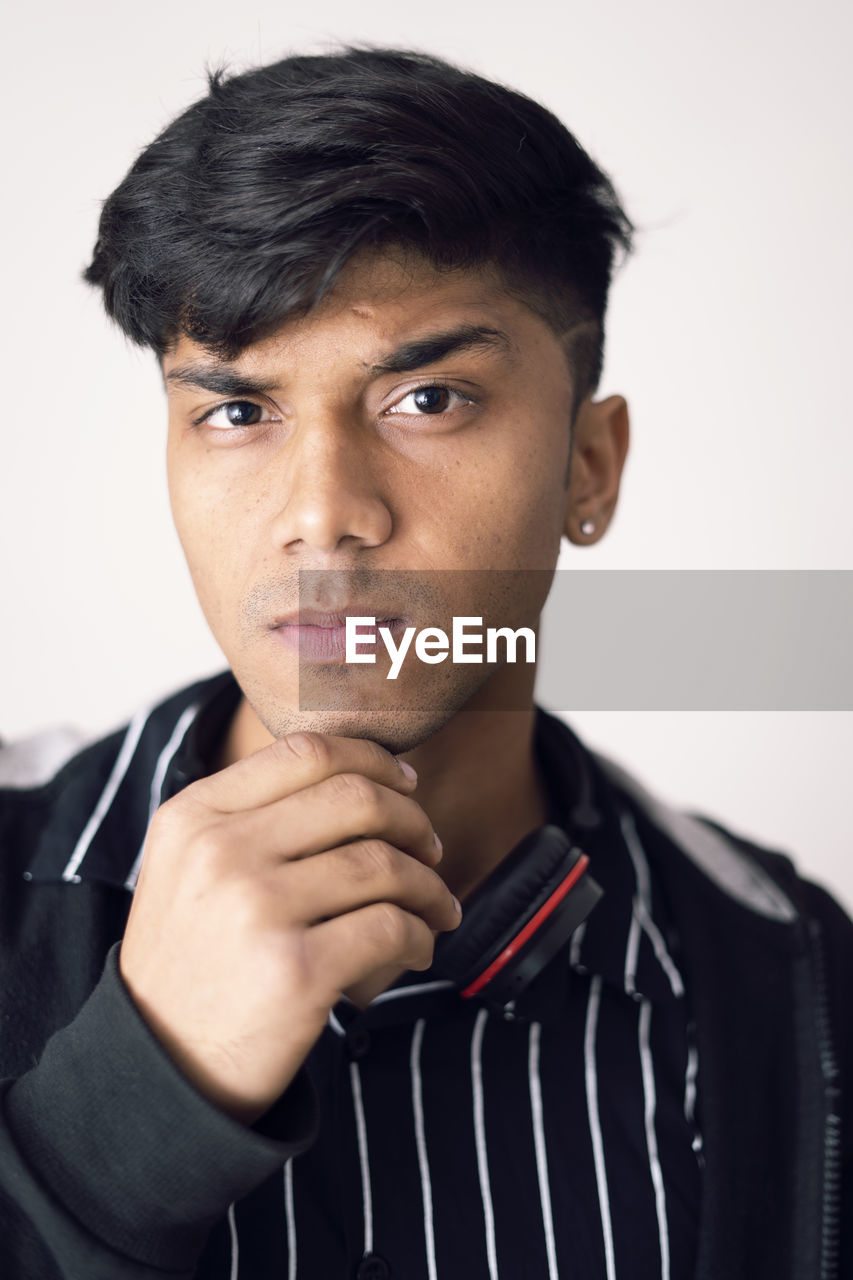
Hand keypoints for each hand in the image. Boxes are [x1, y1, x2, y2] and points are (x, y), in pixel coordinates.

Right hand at [119, 732, 460, 1123]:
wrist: (159, 1068)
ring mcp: (257, 910)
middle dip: (413, 820)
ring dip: (429, 884)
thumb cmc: (194, 960)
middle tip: (431, 848)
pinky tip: (419, 948)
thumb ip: (252, 815)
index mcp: (194, 816)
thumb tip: (365, 774)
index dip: (374, 759)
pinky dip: (422, 934)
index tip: (406, 783)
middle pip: (356, 799)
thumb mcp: (189, 867)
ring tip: (437, 906)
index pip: (307, 751)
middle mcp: (221, 852)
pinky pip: (393, 927)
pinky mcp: (296, 971)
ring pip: (384, 864)